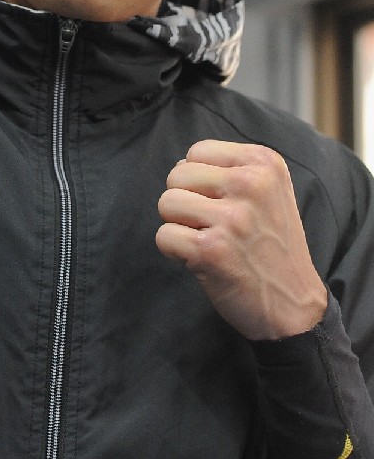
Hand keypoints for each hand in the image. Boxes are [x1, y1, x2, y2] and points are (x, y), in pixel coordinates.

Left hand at [156, 140, 326, 339]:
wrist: (295, 306)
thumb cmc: (272, 246)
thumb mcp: (270, 191)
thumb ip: (230, 170)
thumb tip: (180, 165)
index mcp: (265, 163)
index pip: (198, 151)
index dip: (200, 180)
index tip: (224, 204)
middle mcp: (251, 184)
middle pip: (177, 174)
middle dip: (186, 202)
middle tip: (215, 226)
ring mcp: (231, 218)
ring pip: (166, 203)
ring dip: (179, 226)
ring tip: (209, 241)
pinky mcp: (211, 250)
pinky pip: (163, 236)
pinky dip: (174, 251)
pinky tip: (202, 260)